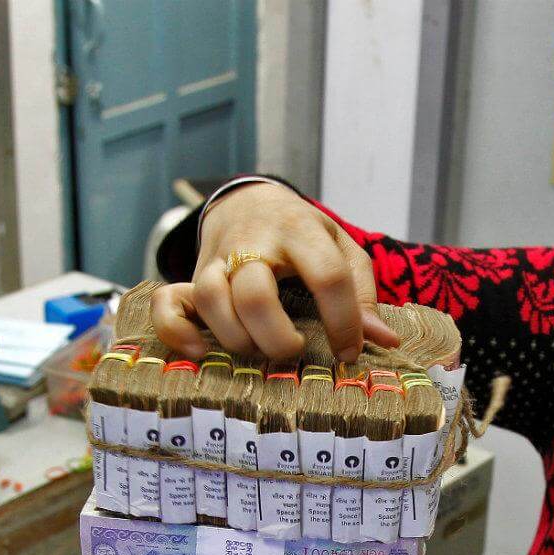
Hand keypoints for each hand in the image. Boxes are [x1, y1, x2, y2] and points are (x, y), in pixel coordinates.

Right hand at [151, 182, 398, 361]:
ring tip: (260, 350)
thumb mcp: (339, 247)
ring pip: (213, 302)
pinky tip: (201, 352)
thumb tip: (385, 340)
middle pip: (255, 295)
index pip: (327, 276)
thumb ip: (362, 292)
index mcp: (300, 231)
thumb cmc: (301, 233)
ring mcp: (217, 259)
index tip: (349, 352)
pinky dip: (178, 332)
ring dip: (238, 339)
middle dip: (277, 337)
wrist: (248, 201)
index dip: (343, 322)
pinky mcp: (191, 275)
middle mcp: (254, 243)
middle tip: (294, 350)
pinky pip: (168, 303)